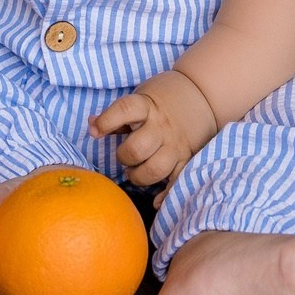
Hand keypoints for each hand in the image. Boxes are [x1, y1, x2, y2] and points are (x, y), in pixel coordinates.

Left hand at [88, 69, 217, 186]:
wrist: (202, 93)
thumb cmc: (164, 97)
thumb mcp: (141, 97)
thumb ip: (117, 115)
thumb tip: (92, 125)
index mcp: (148, 107)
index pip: (126, 110)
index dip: (107, 121)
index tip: (95, 131)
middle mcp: (162, 127)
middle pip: (138, 148)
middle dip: (125, 157)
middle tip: (125, 157)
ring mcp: (175, 144)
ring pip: (156, 169)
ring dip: (140, 176)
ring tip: (135, 172)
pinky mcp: (187, 158)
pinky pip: (177, 180)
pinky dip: (166, 194)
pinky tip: (156, 201)